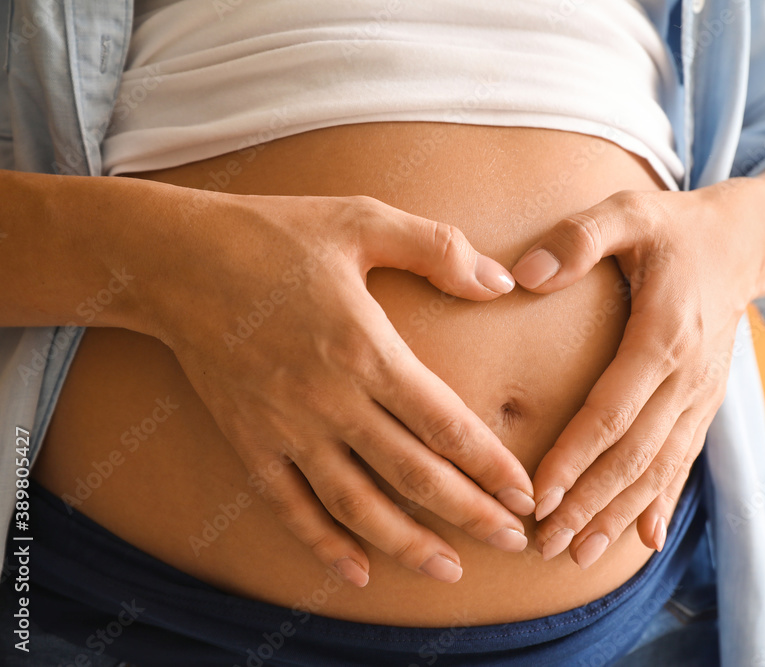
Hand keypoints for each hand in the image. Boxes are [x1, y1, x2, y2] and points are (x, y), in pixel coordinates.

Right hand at [133, 190, 535, 585]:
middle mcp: (330, 401)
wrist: (174, 260)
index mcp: (367, 350)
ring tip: (450, 572)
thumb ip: (437, 249)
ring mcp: (286, 428)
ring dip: (408, 544)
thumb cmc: (275, 234)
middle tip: (514, 543)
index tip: (526, 496)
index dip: (490, 466)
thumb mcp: (362, 220)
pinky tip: (358, 573)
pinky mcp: (249, 442)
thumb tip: (501, 283)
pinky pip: (290, 506)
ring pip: (357, 505)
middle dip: (470, 515)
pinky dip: (324, 544)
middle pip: (413, 475)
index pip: (445, 424)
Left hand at [510, 184, 764, 567]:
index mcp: (664, 337)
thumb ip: (578, 239)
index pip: (613, 411)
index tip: (537, 496)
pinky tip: (643, 541)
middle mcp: (688, 378)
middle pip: (634, 455)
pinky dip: (662, 503)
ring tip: (578, 554)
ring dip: (618, 515)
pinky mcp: (704, 404)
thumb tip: (523, 275)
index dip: (575, 457)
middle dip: (589, 504)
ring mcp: (701, 396)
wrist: (745, 242)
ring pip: (658, 469)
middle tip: (544, 545)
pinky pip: (683, 461)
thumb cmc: (674, 228)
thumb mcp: (627, 214)